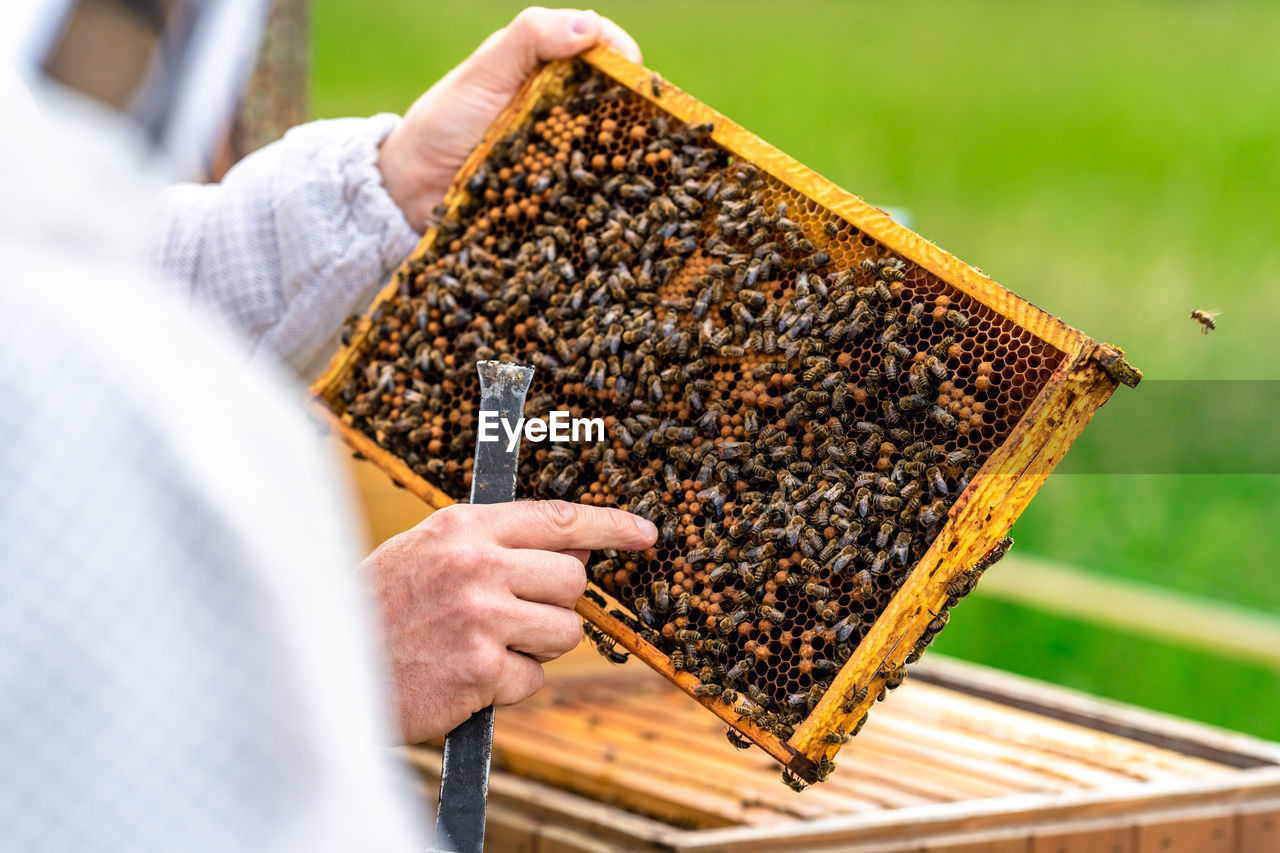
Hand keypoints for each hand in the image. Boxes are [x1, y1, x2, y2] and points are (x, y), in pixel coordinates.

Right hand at [365, 499, 656, 742]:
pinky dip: (508, 685)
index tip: (645, 534)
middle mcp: (476, 564)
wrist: (327, 666)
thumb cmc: (379, 608)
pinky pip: (533, 678)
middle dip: (557, 605)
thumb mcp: (429, 551)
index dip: (611, 526)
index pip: (558, 518)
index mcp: (464, 527)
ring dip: (535, 647)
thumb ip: (496, 544)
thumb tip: (578, 550)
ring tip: (482, 646)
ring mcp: (480, 617)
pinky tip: (466, 676)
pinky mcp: (481, 669)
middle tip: (514, 616)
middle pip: (573, 581)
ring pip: (565, 632)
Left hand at [379, 6, 641, 230]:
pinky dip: (602, 201)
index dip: (624, 59)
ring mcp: (562, 155)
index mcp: (550, 70)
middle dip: (638, 115)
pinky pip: (587, 197)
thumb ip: (530, 38)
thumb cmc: (445, 119)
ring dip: (624, 163)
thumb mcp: (485, 70)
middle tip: (651, 130)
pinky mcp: (555, 196)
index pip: (603, 53)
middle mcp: (564, 110)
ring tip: (640, 174)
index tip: (635, 77)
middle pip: (616, 106)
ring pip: (608, 155)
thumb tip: (590, 27)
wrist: (410, 186)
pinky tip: (618, 208)